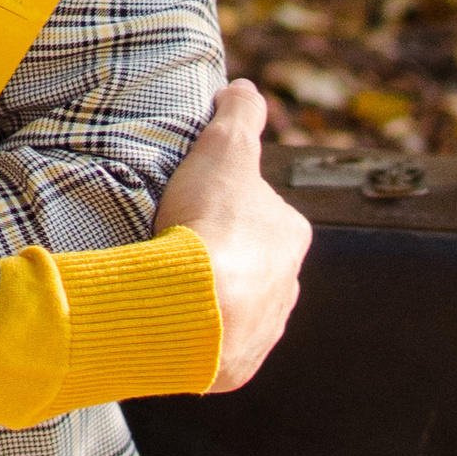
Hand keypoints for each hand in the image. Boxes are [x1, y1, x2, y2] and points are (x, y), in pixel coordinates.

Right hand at [154, 81, 310, 392]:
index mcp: (290, 235)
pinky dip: (195, 336)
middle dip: (221, 256)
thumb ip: (239, 114)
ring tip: (166, 284)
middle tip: (175, 246)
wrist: (192, 305)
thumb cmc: (211, 223)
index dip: (226, 205)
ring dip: (209, 298)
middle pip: (252, 264)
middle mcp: (288, 285)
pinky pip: (216, 348)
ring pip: (237, 308)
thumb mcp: (223, 149)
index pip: (262, 214)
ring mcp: (264, 330)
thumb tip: (244, 88)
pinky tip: (168, 321)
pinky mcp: (236, 366)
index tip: (194, 206)